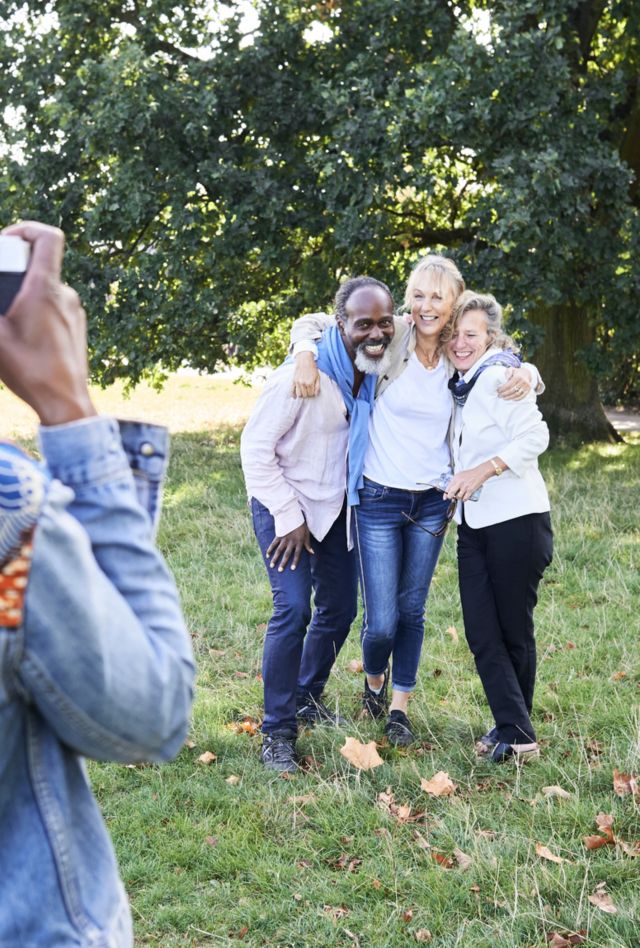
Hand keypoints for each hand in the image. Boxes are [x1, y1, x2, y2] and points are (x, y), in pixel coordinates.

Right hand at [0, 221, 95, 424]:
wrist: (64, 403)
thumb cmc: (30, 371)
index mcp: (46, 289)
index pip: (48, 236)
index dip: (25, 229)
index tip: (4, 244)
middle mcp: (66, 295)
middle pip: (39, 263)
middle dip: (12, 271)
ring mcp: (75, 311)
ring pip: (44, 287)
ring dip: (22, 294)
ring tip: (6, 319)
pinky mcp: (76, 327)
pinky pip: (53, 306)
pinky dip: (35, 309)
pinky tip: (21, 333)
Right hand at [266, 523, 313, 570]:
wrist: (293, 515)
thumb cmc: (301, 525)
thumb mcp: (307, 534)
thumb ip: (308, 544)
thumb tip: (312, 553)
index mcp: (299, 542)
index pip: (297, 554)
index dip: (295, 561)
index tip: (292, 569)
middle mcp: (291, 542)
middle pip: (287, 554)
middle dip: (283, 563)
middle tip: (280, 570)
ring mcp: (284, 539)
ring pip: (279, 550)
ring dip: (275, 558)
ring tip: (272, 565)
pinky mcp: (279, 536)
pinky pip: (273, 543)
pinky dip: (270, 549)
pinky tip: (267, 555)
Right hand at [292, 351, 319, 397]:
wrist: (304, 360)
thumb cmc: (312, 368)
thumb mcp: (317, 377)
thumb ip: (317, 386)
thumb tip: (316, 394)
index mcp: (310, 383)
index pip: (311, 394)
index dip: (312, 393)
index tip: (313, 391)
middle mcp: (303, 383)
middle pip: (305, 395)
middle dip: (308, 394)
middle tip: (308, 390)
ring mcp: (297, 382)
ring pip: (299, 395)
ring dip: (302, 395)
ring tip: (303, 392)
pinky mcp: (293, 381)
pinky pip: (291, 390)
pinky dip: (293, 395)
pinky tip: (295, 397)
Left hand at [443, 463, 492, 501]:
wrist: (479, 473)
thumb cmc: (470, 473)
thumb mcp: (460, 475)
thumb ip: (455, 481)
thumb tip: (451, 487)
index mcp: (455, 478)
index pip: (447, 488)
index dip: (445, 494)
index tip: (445, 497)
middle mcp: (459, 483)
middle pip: (451, 494)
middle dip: (450, 497)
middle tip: (452, 497)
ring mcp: (464, 487)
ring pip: (458, 497)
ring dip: (459, 498)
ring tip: (461, 496)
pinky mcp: (470, 490)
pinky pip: (465, 498)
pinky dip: (464, 499)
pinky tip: (465, 497)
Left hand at [497, 366, 530, 400]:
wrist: (526, 373)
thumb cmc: (516, 372)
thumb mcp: (511, 369)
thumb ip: (508, 372)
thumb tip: (507, 378)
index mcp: (518, 377)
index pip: (508, 385)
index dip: (502, 389)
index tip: (498, 391)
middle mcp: (523, 382)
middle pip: (512, 390)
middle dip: (504, 394)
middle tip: (499, 395)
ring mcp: (526, 386)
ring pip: (516, 394)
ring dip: (509, 397)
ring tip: (503, 398)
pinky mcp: (528, 390)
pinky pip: (522, 396)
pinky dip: (517, 399)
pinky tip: (511, 399)